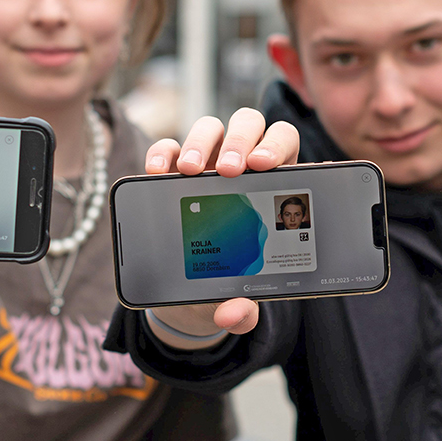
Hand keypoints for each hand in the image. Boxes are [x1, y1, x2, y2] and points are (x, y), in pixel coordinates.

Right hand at [143, 107, 299, 339]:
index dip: (276, 146)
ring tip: (192, 173)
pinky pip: (168, 148)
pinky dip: (163, 153)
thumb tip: (233, 315)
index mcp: (274, 182)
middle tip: (230, 170)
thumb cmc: (231, 279)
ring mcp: (209, 162)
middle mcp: (243, 163)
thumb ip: (244, 309)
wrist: (194, 287)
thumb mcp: (240, 295)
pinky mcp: (174, 169)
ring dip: (202, 143)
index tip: (262, 166)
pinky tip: (158, 171)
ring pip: (210, 127)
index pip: (283, 144)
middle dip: (241, 140)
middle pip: (248, 124)